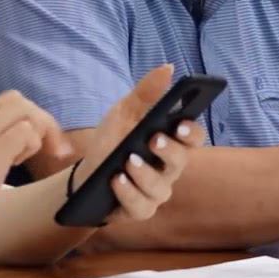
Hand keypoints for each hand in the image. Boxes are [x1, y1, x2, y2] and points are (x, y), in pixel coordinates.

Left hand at [74, 65, 206, 221]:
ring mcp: (156, 192)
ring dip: (144, 174)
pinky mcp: (140, 210)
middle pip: (181, 161)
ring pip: (161, 187)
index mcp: (170, 142)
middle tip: (153, 140)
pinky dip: (128, 193)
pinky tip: (116, 180)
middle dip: (169, 151)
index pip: (193, 137)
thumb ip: (146, 92)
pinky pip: (141, 206)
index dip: (190, 131)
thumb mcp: (124, 113)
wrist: (85, 175)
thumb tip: (168, 67)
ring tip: (127, 162)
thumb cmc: (112, 141)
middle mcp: (168, 169)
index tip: (178, 124)